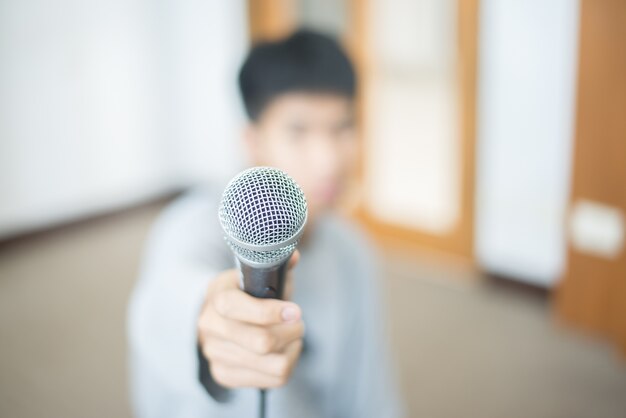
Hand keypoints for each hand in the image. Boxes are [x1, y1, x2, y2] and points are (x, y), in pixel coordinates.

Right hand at [197, 252, 302, 388]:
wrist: (220, 315)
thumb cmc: (247, 291)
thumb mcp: (258, 273)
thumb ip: (276, 264)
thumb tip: (293, 256)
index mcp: (217, 297)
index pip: (238, 309)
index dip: (272, 312)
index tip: (295, 311)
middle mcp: (210, 328)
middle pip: (261, 343)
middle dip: (291, 332)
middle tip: (298, 323)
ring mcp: (215, 354)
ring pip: (272, 365)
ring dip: (292, 349)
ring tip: (293, 336)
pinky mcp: (225, 375)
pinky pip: (272, 380)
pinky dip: (287, 364)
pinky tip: (284, 351)